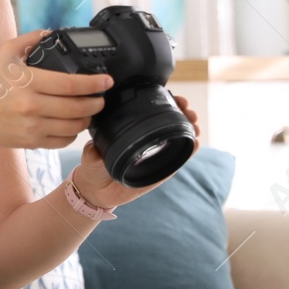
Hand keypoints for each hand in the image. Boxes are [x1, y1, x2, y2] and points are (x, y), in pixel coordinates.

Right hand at [0, 28, 111, 150]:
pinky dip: (74, 133)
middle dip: (96, 103)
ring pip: (74, 126)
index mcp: (28, 82)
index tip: (107, 81)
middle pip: (77, 107)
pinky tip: (74, 124)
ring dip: (88, 118)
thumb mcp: (6, 54)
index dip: (94, 83)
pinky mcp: (32, 142)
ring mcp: (32, 127)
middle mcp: (31, 106)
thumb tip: (52, 32)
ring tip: (90, 110)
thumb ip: (30, 39)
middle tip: (101, 97)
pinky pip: (63, 140)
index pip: (70, 84)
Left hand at [70, 91, 201, 211]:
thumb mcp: (93, 151)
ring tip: (194, 121)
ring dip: (190, 128)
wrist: (96, 191)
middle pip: (172, 123)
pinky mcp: (162, 172)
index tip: (173, 97)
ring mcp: (157, 156)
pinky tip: (195, 142)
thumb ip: (96, 147)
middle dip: (183, 112)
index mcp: (135, 133)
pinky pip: (178, 160)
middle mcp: (149, 143)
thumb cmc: (94, 167)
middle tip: (187, 108)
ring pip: (180, 139)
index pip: (154, 114)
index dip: (166, 103)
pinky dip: (190, 151)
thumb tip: (96, 143)